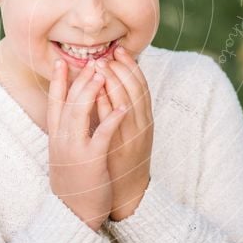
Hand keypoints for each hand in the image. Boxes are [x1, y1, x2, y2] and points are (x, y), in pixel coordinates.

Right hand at [48, 57, 127, 231]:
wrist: (72, 213)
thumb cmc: (73, 181)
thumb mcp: (63, 153)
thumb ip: (66, 132)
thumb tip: (71, 112)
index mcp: (56, 137)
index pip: (54, 102)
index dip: (56, 81)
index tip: (60, 61)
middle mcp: (62, 139)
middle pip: (68, 101)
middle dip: (80, 79)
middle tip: (91, 61)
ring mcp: (75, 149)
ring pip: (80, 113)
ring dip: (92, 91)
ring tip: (103, 74)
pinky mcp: (91, 161)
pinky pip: (102, 136)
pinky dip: (111, 119)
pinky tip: (122, 107)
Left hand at [93, 46, 152, 220]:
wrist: (127, 193)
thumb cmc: (123, 159)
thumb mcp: (127, 130)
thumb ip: (122, 109)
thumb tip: (112, 84)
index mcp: (145, 119)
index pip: (141, 85)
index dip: (131, 66)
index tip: (119, 49)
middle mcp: (142, 126)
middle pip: (136, 90)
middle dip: (121, 69)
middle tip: (107, 53)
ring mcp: (132, 138)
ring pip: (127, 103)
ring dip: (113, 82)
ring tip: (100, 65)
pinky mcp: (120, 149)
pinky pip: (113, 123)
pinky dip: (107, 106)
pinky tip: (98, 93)